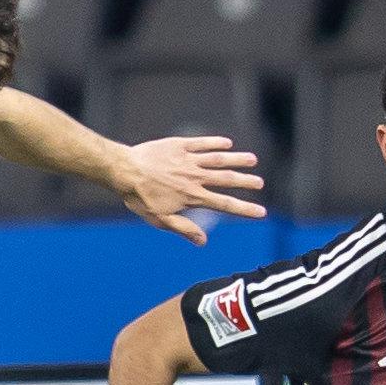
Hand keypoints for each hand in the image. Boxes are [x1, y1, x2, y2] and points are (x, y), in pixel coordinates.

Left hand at [119, 136, 265, 245]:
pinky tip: (227, 143)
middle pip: (227, 179)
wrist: (125, 170)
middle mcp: (195, 177)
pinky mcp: (179, 145)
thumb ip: (184, 229)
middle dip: (245, 182)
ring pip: (218, 158)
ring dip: (237, 159)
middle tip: (260, 183)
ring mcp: (188, 159)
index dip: (244, 208)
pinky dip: (216, 143)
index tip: (261, 212)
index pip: (225, 204)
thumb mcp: (161, 220)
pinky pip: (202, 143)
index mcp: (193, 196)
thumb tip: (204, 241)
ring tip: (252, 160)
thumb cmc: (140, 198)